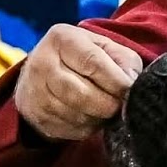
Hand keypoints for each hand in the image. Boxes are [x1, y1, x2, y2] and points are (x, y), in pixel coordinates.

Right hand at [13, 23, 143, 141]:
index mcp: (62, 39)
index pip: (92, 63)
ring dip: (99, 117)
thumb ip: (123, 61)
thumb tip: (131, 86)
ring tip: (107, 109)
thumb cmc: (84, 58)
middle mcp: (43, 63)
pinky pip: (71, 127)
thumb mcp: (106, 48)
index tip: (129, 91)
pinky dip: (88, 126)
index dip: (116, 81)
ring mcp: (36, 91)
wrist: (45, 73)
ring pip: (77, 114)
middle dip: (109, 104)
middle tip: (121, 105)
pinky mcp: (38, 115)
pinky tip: (92, 116)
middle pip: (82, 94)